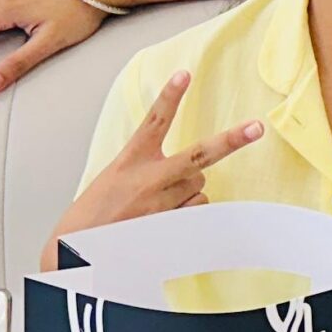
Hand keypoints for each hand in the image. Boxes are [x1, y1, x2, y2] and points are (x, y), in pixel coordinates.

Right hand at [48, 73, 261, 245]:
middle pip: (199, 155)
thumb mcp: (112, 180)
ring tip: (158, 206)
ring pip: (199, 188)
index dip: (170, 96)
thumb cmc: (91, 219)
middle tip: (256, 128)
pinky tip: (165, 223)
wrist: (75, 257)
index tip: (183, 75)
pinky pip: (195, 214)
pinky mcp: (168, 228)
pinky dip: (187, 215)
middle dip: (231, 140)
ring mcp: (162, 204)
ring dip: (188, 193)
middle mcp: (149, 179)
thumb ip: (146, 170)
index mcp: (130, 161)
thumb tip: (186, 175)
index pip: (154, 121)